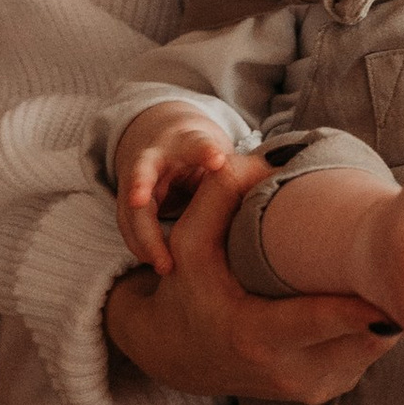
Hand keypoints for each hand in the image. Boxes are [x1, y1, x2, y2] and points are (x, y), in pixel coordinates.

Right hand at [103, 147, 394, 404]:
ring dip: (382, 313)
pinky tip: (367, 300)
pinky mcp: (322, 393)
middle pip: (363, 338)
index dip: (364, 304)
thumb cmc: (187, 292)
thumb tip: (266, 156)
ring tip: (387, 274)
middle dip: (387, 300)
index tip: (396, 282)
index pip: (324, 321)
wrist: (175, 356)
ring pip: (371, 349)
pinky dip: (371, 330)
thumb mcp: (189, 245)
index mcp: (257, 337)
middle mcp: (289, 373)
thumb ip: (220, 195)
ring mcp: (309, 388)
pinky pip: (364, 358)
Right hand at [111, 97, 239, 274]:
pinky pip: (129, 226)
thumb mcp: (220, 156)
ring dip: (145, 237)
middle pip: (143, 173)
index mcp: (184, 142)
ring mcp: (136, 179)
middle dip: (141, 191)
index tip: (219, 161)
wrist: (164, 139)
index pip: (195, 144)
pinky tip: (159, 264)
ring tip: (166, 265)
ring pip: (130, 207)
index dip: (206, 152)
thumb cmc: (201, 153)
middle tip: (144, 206)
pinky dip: (141, 245)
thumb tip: (274, 194)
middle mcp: (155, 157)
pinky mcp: (129, 200)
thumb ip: (239, 174)